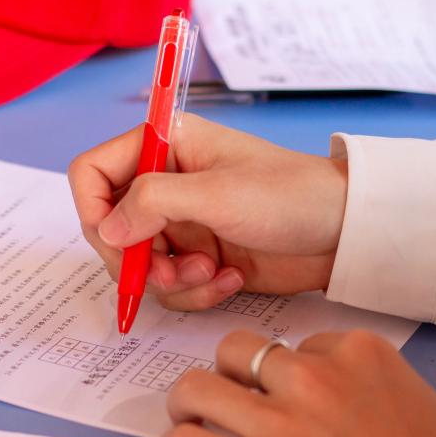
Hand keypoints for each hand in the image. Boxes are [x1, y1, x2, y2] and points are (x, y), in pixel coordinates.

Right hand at [67, 114, 347, 310]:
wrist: (343, 233)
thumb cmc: (289, 196)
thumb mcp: (216, 194)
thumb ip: (151, 204)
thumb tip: (105, 230)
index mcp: (163, 146)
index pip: (92, 172)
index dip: (92, 210)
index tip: (116, 242)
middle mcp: (164, 182)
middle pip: (108, 228)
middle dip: (137, 259)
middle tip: (169, 273)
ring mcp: (180, 223)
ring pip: (138, 264)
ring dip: (171, 280)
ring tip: (213, 273)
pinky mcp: (197, 256)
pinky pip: (169, 285)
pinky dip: (195, 291)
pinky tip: (232, 279)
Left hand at [159, 330, 435, 436]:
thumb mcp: (418, 405)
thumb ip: (370, 388)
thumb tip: (339, 401)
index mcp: (359, 354)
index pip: (299, 344)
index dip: (285, 372)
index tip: (283, 395)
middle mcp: (313, 376)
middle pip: (238, 350)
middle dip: (227, 371)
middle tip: (226, 396)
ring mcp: (279, 421)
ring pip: (199, 386)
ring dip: (187, 401)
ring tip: (189, 418)